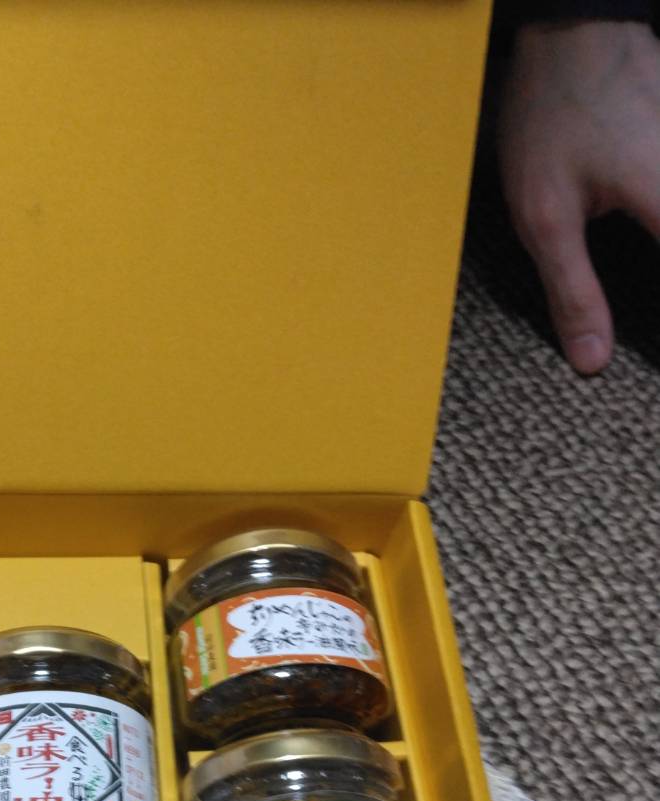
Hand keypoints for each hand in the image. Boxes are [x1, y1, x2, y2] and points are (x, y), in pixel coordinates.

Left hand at [497, 19, 659, 374]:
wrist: (569, 31)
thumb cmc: (554, 114)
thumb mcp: (545, 215)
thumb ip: (573, 292)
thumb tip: (591, 360)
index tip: (652, 374)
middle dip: (654, 297)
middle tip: (641, 349)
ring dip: (654, 269)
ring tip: (644, 304)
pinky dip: (659, 232)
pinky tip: (648, 247)